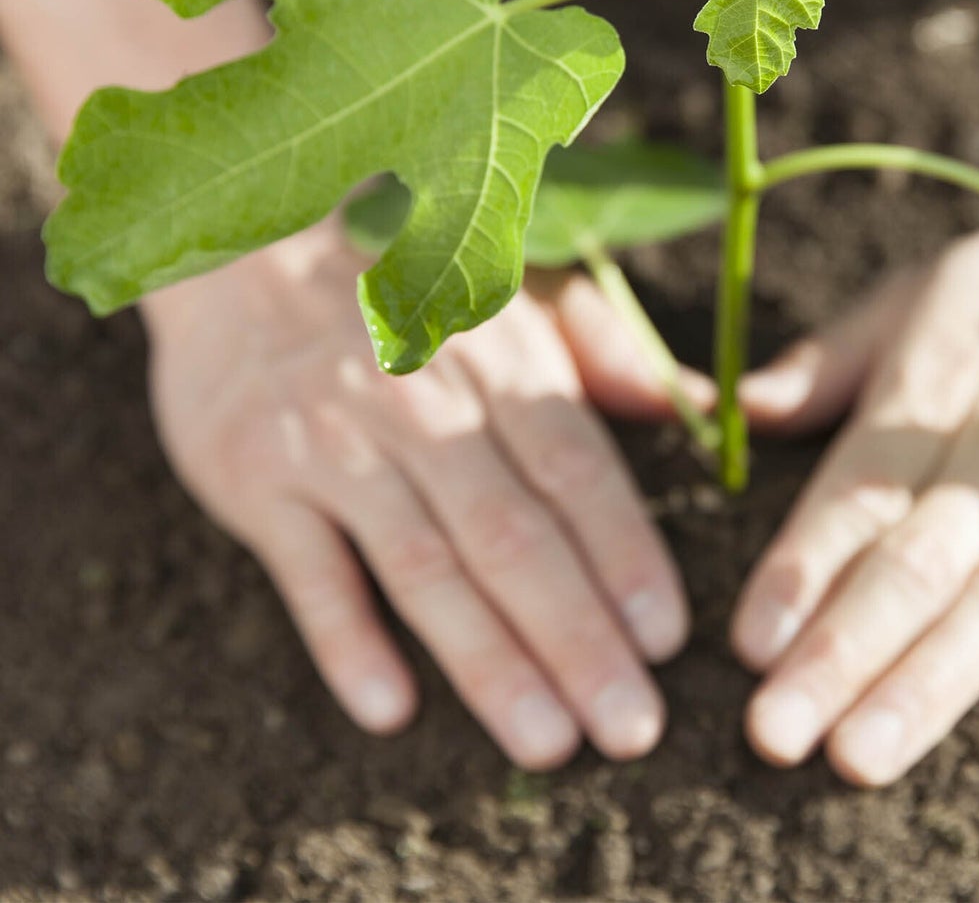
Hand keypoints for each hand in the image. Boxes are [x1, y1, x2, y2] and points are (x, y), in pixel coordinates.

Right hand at [141, 219, 692, 768]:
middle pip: (513, 535)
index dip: (625, 554)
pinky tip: (391, 709)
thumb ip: (609, 358)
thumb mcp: (517, 303)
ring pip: (425, 565)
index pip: (577, 471)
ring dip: (488, 659)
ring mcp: (340, 444)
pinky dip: (347, 638)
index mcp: (502, 366)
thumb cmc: (411, 297)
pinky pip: (308, 569)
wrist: (252, 257)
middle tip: (629, 726)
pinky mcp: (260, 478)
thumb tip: (707, 407)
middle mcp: (427, 408)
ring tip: (545, 740)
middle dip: (577, 636)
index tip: (668, 639)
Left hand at [731, 226, 978, 786]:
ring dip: (930, 678)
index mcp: (925, 395)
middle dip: (840, 651)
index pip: (852, 495)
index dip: (801, 568)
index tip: (747, 645)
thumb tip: (736, 407)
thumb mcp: (918, 295)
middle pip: (910, 562)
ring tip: (864, 753)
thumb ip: (830, 361)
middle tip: (774, 734)